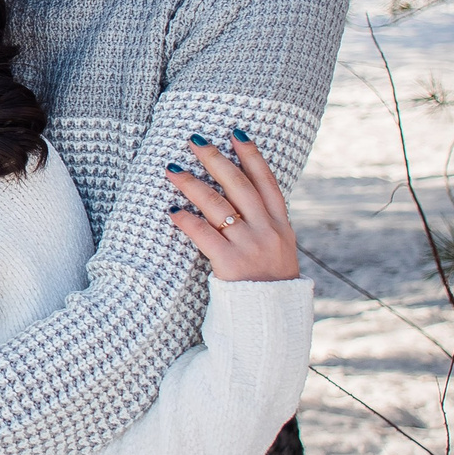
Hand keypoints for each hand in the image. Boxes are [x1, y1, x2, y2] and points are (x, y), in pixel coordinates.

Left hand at [164, 130, 298, 281]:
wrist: (271, 321)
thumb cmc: (269, 285)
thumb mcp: (279, 250)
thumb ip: (265, 225)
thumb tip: (244, 198)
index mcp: (281, 226)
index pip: (267, 182)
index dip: (252, 156)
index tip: (236, 132)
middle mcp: (267, 231)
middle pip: (238, 185)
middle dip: (215, 159)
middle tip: (194, 140)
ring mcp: (249, 246)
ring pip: (217, 205)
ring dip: (191, 184)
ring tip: (172, 169)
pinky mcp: (230, 263)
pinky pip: (203, 234)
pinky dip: (186, 220)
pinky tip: (172, 210)